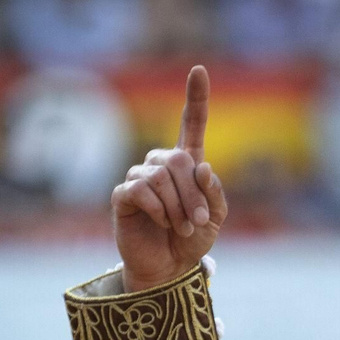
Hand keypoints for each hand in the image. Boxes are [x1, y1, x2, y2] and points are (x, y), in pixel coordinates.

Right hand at [112, 65, 228, 292]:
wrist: (169, 269)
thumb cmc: (192, 240)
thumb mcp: (215, 218)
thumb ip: (214, 193)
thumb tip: (202, 167)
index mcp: (187, 164)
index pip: (191, 124)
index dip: (196, 97)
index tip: (199, 70)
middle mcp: (161, 165)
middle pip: (178, 160)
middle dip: (193, 194)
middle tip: (198, 222)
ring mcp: (139, 177)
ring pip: (160, 177)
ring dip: (178, 207)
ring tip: (181, 228)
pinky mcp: (123, 195)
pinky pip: (141, 190)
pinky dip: (158, 209)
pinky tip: (162, 223)